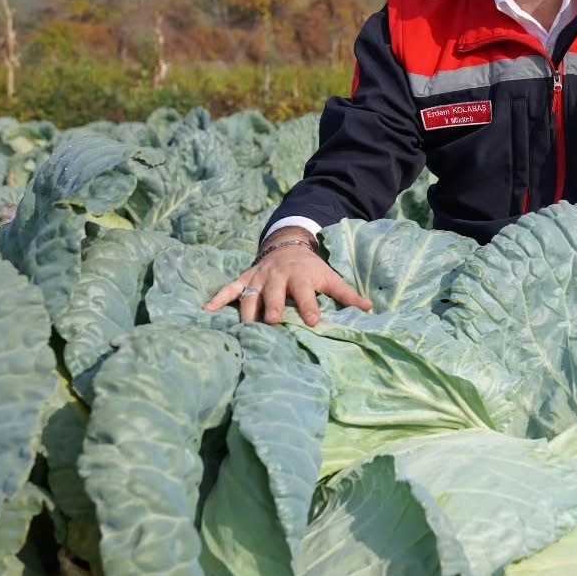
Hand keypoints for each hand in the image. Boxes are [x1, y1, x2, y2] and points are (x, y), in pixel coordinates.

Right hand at [203, 236, 371, 325]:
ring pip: (250, 296)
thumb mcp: (330, 277)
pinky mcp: (245, 279)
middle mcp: (278, 277)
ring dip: (247, 312)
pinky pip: (229, 288)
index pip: (306, 293)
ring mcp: (259, 278)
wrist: (287, 245)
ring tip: (244, 330)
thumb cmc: (311, 268)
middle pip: (274, 294)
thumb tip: (369, 309)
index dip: (309, 306)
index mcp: (301, 277)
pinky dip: (218, 299)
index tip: (313, 321)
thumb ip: (347, 295)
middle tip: (272, 323)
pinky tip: (207, 311)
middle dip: (272, 308)